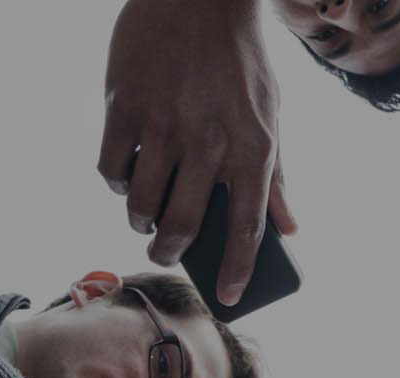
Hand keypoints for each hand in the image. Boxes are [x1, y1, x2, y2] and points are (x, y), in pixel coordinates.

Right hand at [99, 0, 295, 305]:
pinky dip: (114, 184)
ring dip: (139, 220)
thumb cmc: (239, 59)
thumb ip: (277, 174)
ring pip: (140, 203)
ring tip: (143, 215)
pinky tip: (124, 177)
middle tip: (166, 253)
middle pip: (184, 225)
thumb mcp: (272, 114)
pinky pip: (110, 169)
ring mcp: (164, 124)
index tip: (234, 297)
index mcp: (255, 146)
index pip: (250, 227)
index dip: (241, 270)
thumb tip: (289, 227)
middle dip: (171, 252)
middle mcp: (210, 140)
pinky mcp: (123, 105)